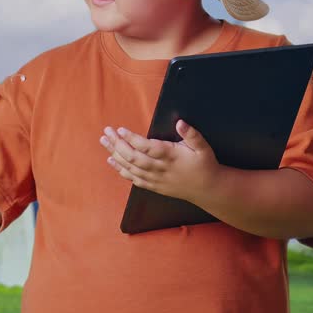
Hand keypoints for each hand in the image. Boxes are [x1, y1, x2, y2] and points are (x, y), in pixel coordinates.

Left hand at [100, 120, 221, 203]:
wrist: (208, 189)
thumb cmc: (205, 165)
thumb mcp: (203, 147)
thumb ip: (192, 134)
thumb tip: (180, 122)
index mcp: (170, 156)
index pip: (146, 147)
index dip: (132, 139)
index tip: (120, 129)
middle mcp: (160, 168)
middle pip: (133, 157)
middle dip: (117, 144)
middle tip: (106, 132)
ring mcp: (155, 179)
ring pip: (130, 168)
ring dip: (115, 154)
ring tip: (104, 142)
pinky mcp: (153, 186)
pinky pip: (133, 179)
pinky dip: (121, 170)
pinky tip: (111, 160)